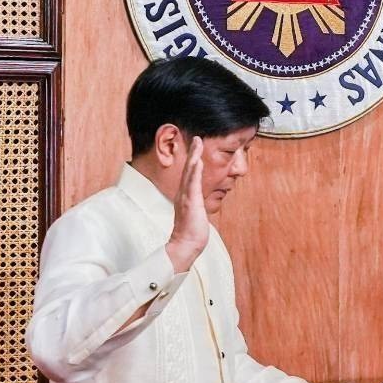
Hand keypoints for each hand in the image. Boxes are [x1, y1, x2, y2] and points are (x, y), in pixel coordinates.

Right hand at [165, 137, 208, 273]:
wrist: (186, 245)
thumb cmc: (191, 232)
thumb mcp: (195, 213)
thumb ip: (195, 205)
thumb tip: (199, 202)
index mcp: (185, 196)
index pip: (189, 174)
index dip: (193, 159)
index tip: (197, 147)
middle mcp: (183, 194)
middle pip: (188, 169)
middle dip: (193, 152)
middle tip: (196, 137)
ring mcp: (185, 197)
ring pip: (190, 173)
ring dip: (193, 156)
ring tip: (197, 142)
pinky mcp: (190, 203)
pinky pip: (192, 184)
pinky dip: (194, 171)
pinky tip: (197, 161)